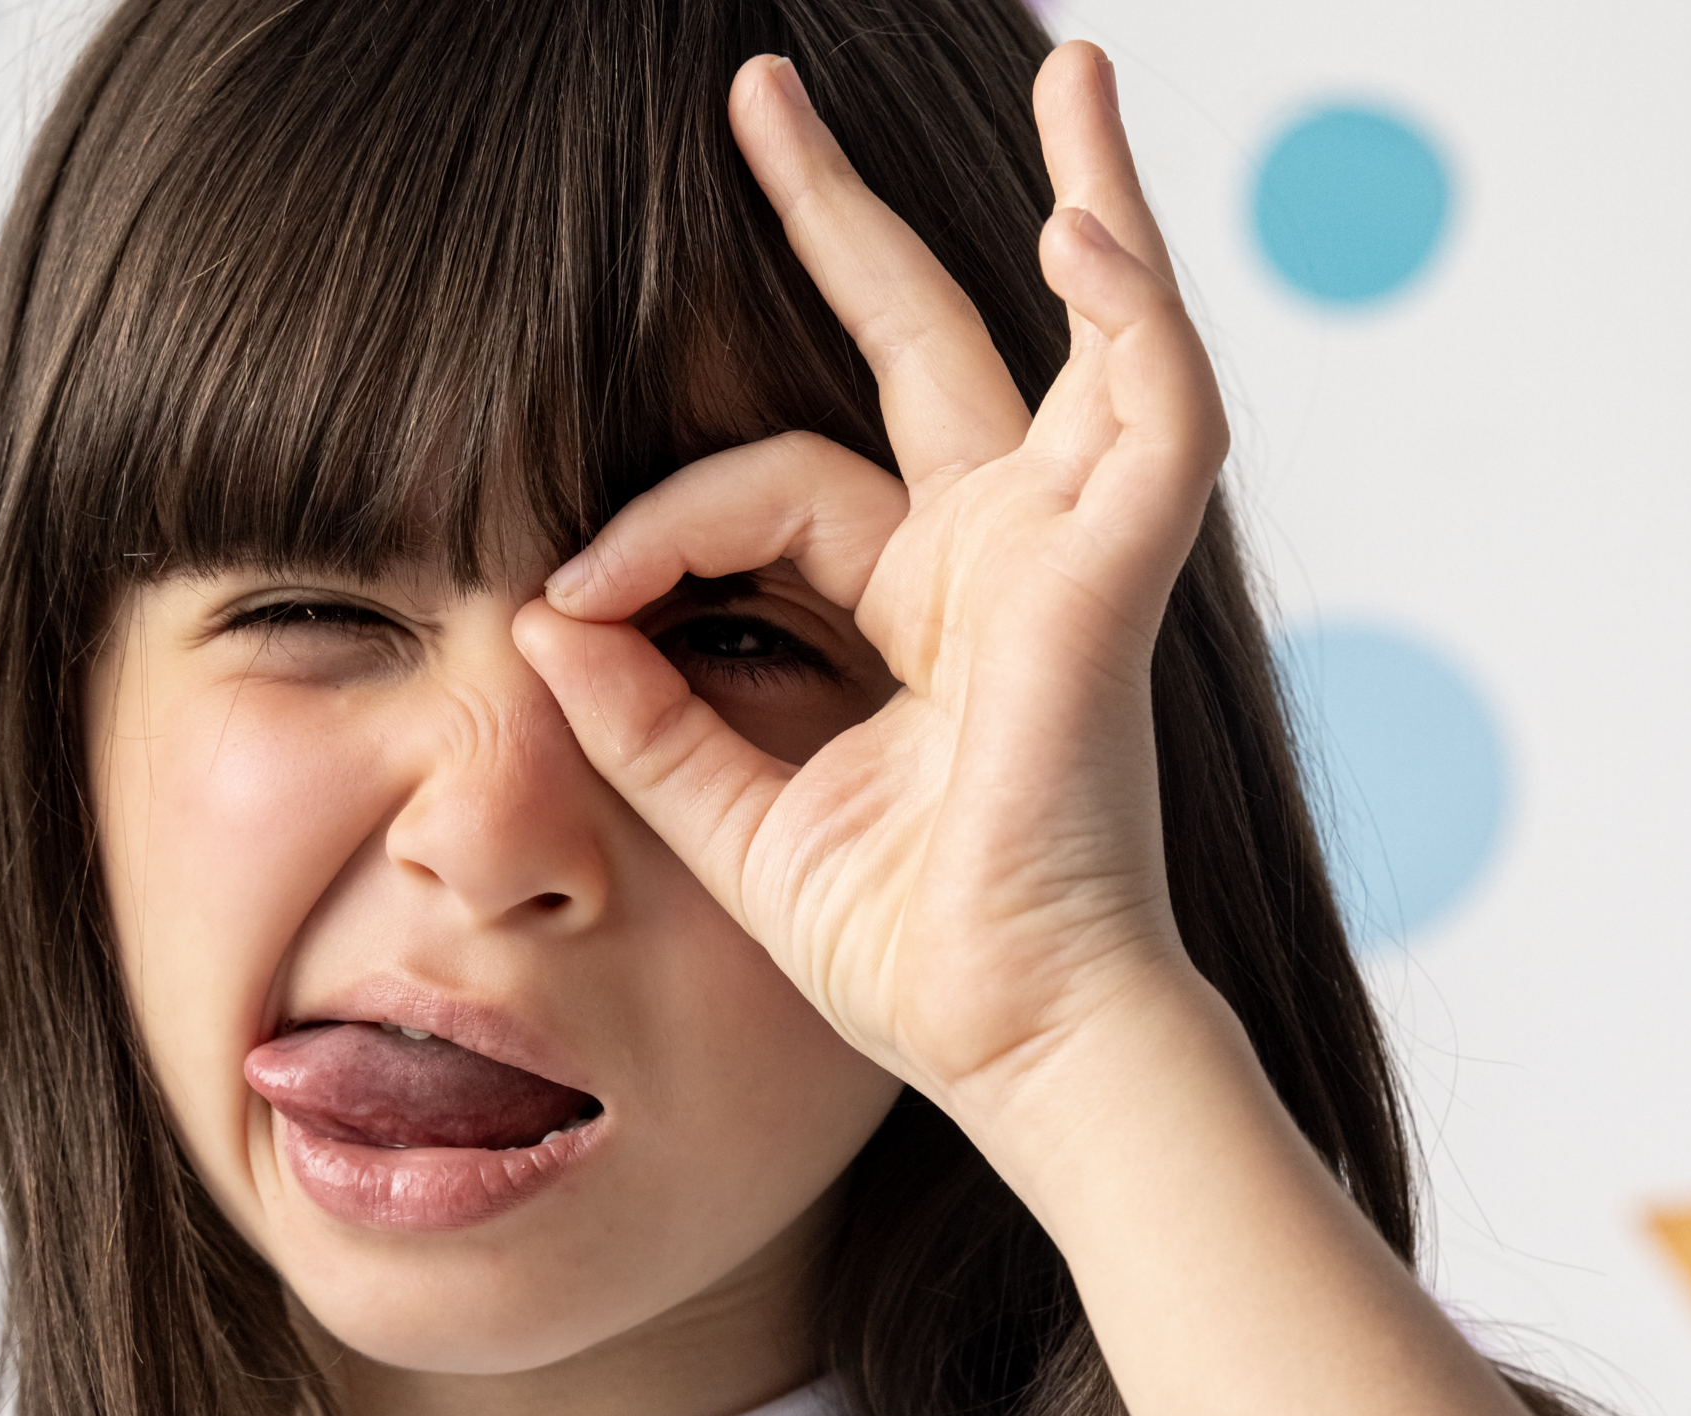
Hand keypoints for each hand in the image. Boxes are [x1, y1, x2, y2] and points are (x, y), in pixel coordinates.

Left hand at [511, 41, 1229, 1117]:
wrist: (1009, 1043)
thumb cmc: (907, 958)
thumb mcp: (739, 819)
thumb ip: (645, 717)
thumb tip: (535, 613)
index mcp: (921, 617)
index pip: (777, 492)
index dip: (661, 519)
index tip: (571, 594)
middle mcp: (1000, 567)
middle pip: (922, 349)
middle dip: (842, 217)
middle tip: (761, 97)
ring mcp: (1066, 563)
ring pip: (1088, 341)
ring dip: (1091, 207)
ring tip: (1070, 70)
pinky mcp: (1111, 584)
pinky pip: (1155, 415)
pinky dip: (1137, 314)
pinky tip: (1084, 222)